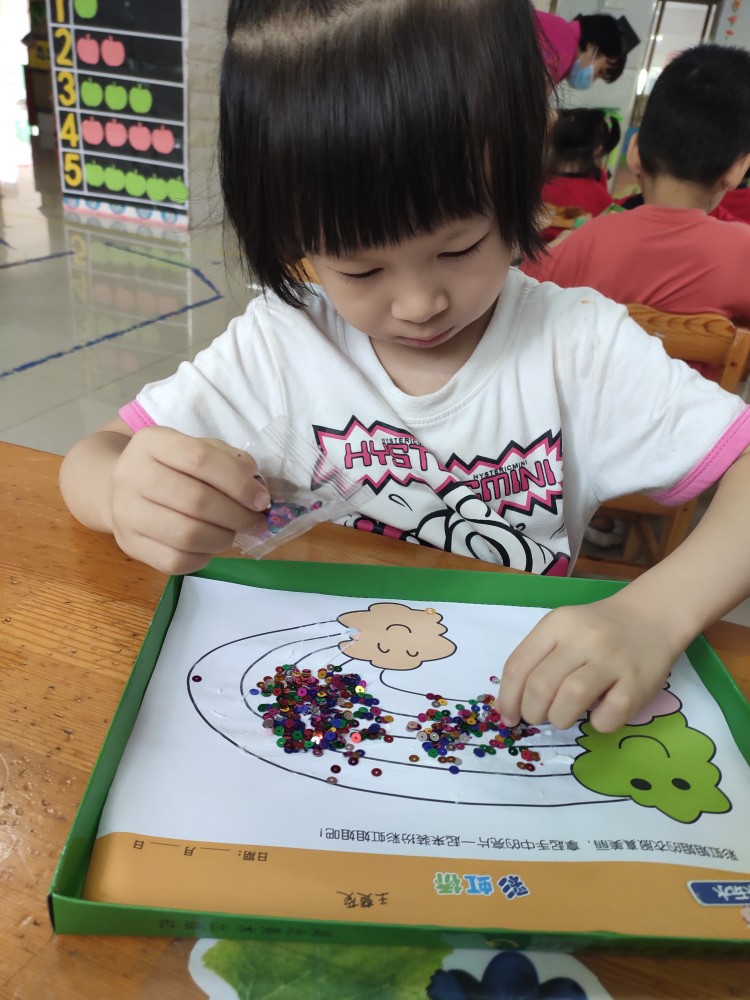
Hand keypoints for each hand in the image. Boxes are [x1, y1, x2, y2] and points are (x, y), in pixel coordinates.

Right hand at [109, 427, 269, 573]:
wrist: (119, 490)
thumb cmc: (170, 468)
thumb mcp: (196, 449)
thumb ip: (228, 461)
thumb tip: (256, 489)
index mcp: (152, 442)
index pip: (200, 459)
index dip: (238, 482)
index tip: (262, 500)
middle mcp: (131, 475)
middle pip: (195, 500)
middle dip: (237, 516)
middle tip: (256, 523)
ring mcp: (126, 513)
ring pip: (186, 535)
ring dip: (222, 538)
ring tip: (232, 533)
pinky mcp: (129, 545)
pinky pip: (175, 561)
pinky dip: (203, 557)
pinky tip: (209, 546)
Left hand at [494, 596, 678, 732]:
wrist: (651, 617)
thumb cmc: (597, 629)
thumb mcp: (562, 630)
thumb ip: (537, 659)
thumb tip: (509, 705)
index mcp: (557, 624)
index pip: (518, 666)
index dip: (507, 699)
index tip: (508, 716)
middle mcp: (583, 638)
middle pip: (540, 687)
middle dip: (532, 712)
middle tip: (539, 716)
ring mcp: (612, 660)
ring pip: (570, 700)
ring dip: (559, 719)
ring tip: (564, 716)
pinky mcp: (638, 683)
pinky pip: (607, 716)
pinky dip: (598, 723)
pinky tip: (600, 713)